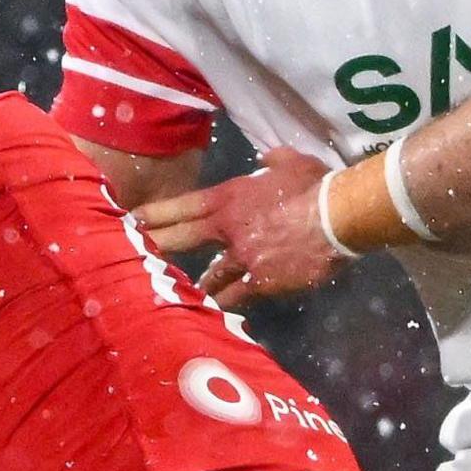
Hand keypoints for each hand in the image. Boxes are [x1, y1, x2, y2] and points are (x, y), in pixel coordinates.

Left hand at [137, 148, 345, 307]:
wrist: (337, 217)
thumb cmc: (316, 184)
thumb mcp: (290, 160)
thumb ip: (271, 159)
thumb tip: (264, 157)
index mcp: (229, 199)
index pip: (181, 206)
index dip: (155, 214)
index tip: (132, 220)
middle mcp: (227, 230)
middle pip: (181, 240)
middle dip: (156, 247)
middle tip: (133, 257)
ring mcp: (241, 259)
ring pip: (209, 276)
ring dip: (195, 283)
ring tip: (178, 292)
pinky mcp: (260, 283)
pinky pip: (236, 297)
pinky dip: (225, 303)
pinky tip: (213, 313)